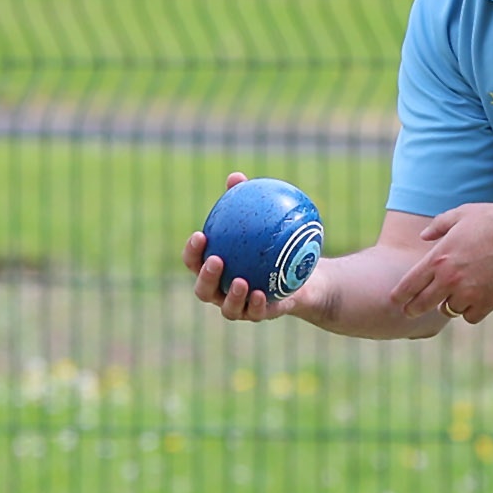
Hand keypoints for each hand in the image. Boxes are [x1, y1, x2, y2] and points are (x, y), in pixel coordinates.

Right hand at [185, 171, 279, 322]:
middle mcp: (220, 291)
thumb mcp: (262, 220)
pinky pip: (255, 313)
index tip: (200, 235)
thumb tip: (236, 176)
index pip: (194, 261)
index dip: (191, 251)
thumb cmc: (272, 244)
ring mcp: (238, 307)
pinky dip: (256, 304)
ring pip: (227, 307)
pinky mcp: (258, 315)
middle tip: (216, 260)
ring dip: (231, 295)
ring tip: (240, 281)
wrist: (301, 274)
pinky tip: (263, 292)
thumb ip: (245, 201)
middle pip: (203, 290)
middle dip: (205, 277)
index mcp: (213, 269)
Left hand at [390, 202, 492, 322]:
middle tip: (411, 311)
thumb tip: (424, 236)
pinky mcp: (487, 302)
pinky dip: (470, 311)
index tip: (395, 300)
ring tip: (452, 298)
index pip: (409, 284)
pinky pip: (470, 317)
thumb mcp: (462, 213)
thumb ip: (439, 225)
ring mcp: (468, 293)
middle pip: (421, 304)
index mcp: (439, 258)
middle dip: (413, 309)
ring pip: (448, 310)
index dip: (399, 295)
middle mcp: (449, 279)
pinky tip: (474, 302)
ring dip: (448, 305)